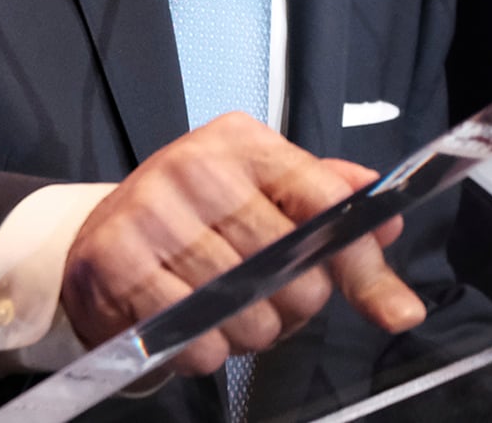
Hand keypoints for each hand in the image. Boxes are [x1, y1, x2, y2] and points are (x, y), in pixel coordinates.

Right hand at [59, 112, 422, 375]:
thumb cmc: (196, 219)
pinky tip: (192, 328)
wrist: (101, 236)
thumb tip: (390, 226)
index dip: (354, 256)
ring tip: (229, 313)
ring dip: (248, 331)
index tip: (379, 299)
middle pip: (287, 262)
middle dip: (293, 302)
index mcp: (242, 142)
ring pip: (242, 305)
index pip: (323, 198)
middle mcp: (194, 164)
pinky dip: (204, 350)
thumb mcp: (266, 197)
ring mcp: (149, 208)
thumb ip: (331, 209)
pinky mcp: (114, 258)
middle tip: (271, 300)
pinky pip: (190, 334)